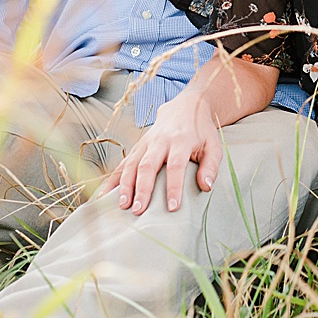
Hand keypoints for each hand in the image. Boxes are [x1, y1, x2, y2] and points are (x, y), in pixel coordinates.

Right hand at [106, 93, 222, 215]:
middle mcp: (160, 141)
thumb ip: (211, 166)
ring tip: (122, 205)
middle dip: (142, 189)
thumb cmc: (201, 131)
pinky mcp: (137, 147)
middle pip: (148, 165)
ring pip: (132, 164)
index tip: (172, 207)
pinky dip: (112, 179)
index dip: (173, 187)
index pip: (176, 166)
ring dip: (125, 185)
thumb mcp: (214, 146)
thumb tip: (205, 187)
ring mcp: (146, 143)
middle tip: (138, 210)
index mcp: (181, 141)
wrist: (185, 107)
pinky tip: (104, 195)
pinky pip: (123, 163)